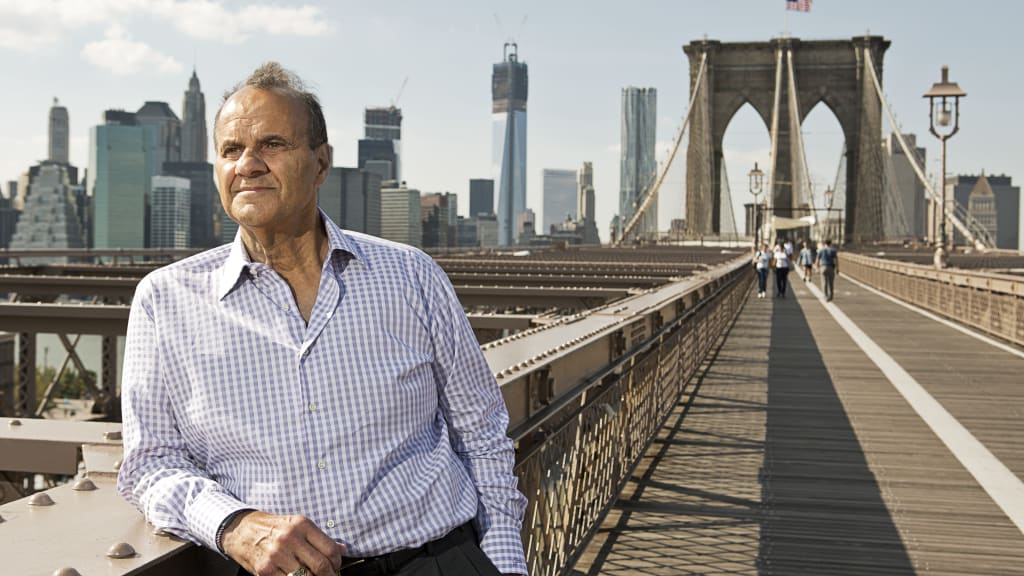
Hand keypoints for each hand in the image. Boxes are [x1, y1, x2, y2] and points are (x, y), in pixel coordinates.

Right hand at [222, 511, 343, 575]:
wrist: (241, 530)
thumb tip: (342, 549)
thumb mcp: (297, 524)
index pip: (330, 549)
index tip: (336, 567)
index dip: (337, 563)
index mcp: (302, 525)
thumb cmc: (273, 528)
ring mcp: (277, 555)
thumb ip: (319, 537)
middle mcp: (290, 538)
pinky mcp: (265, 569)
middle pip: (321, 566)